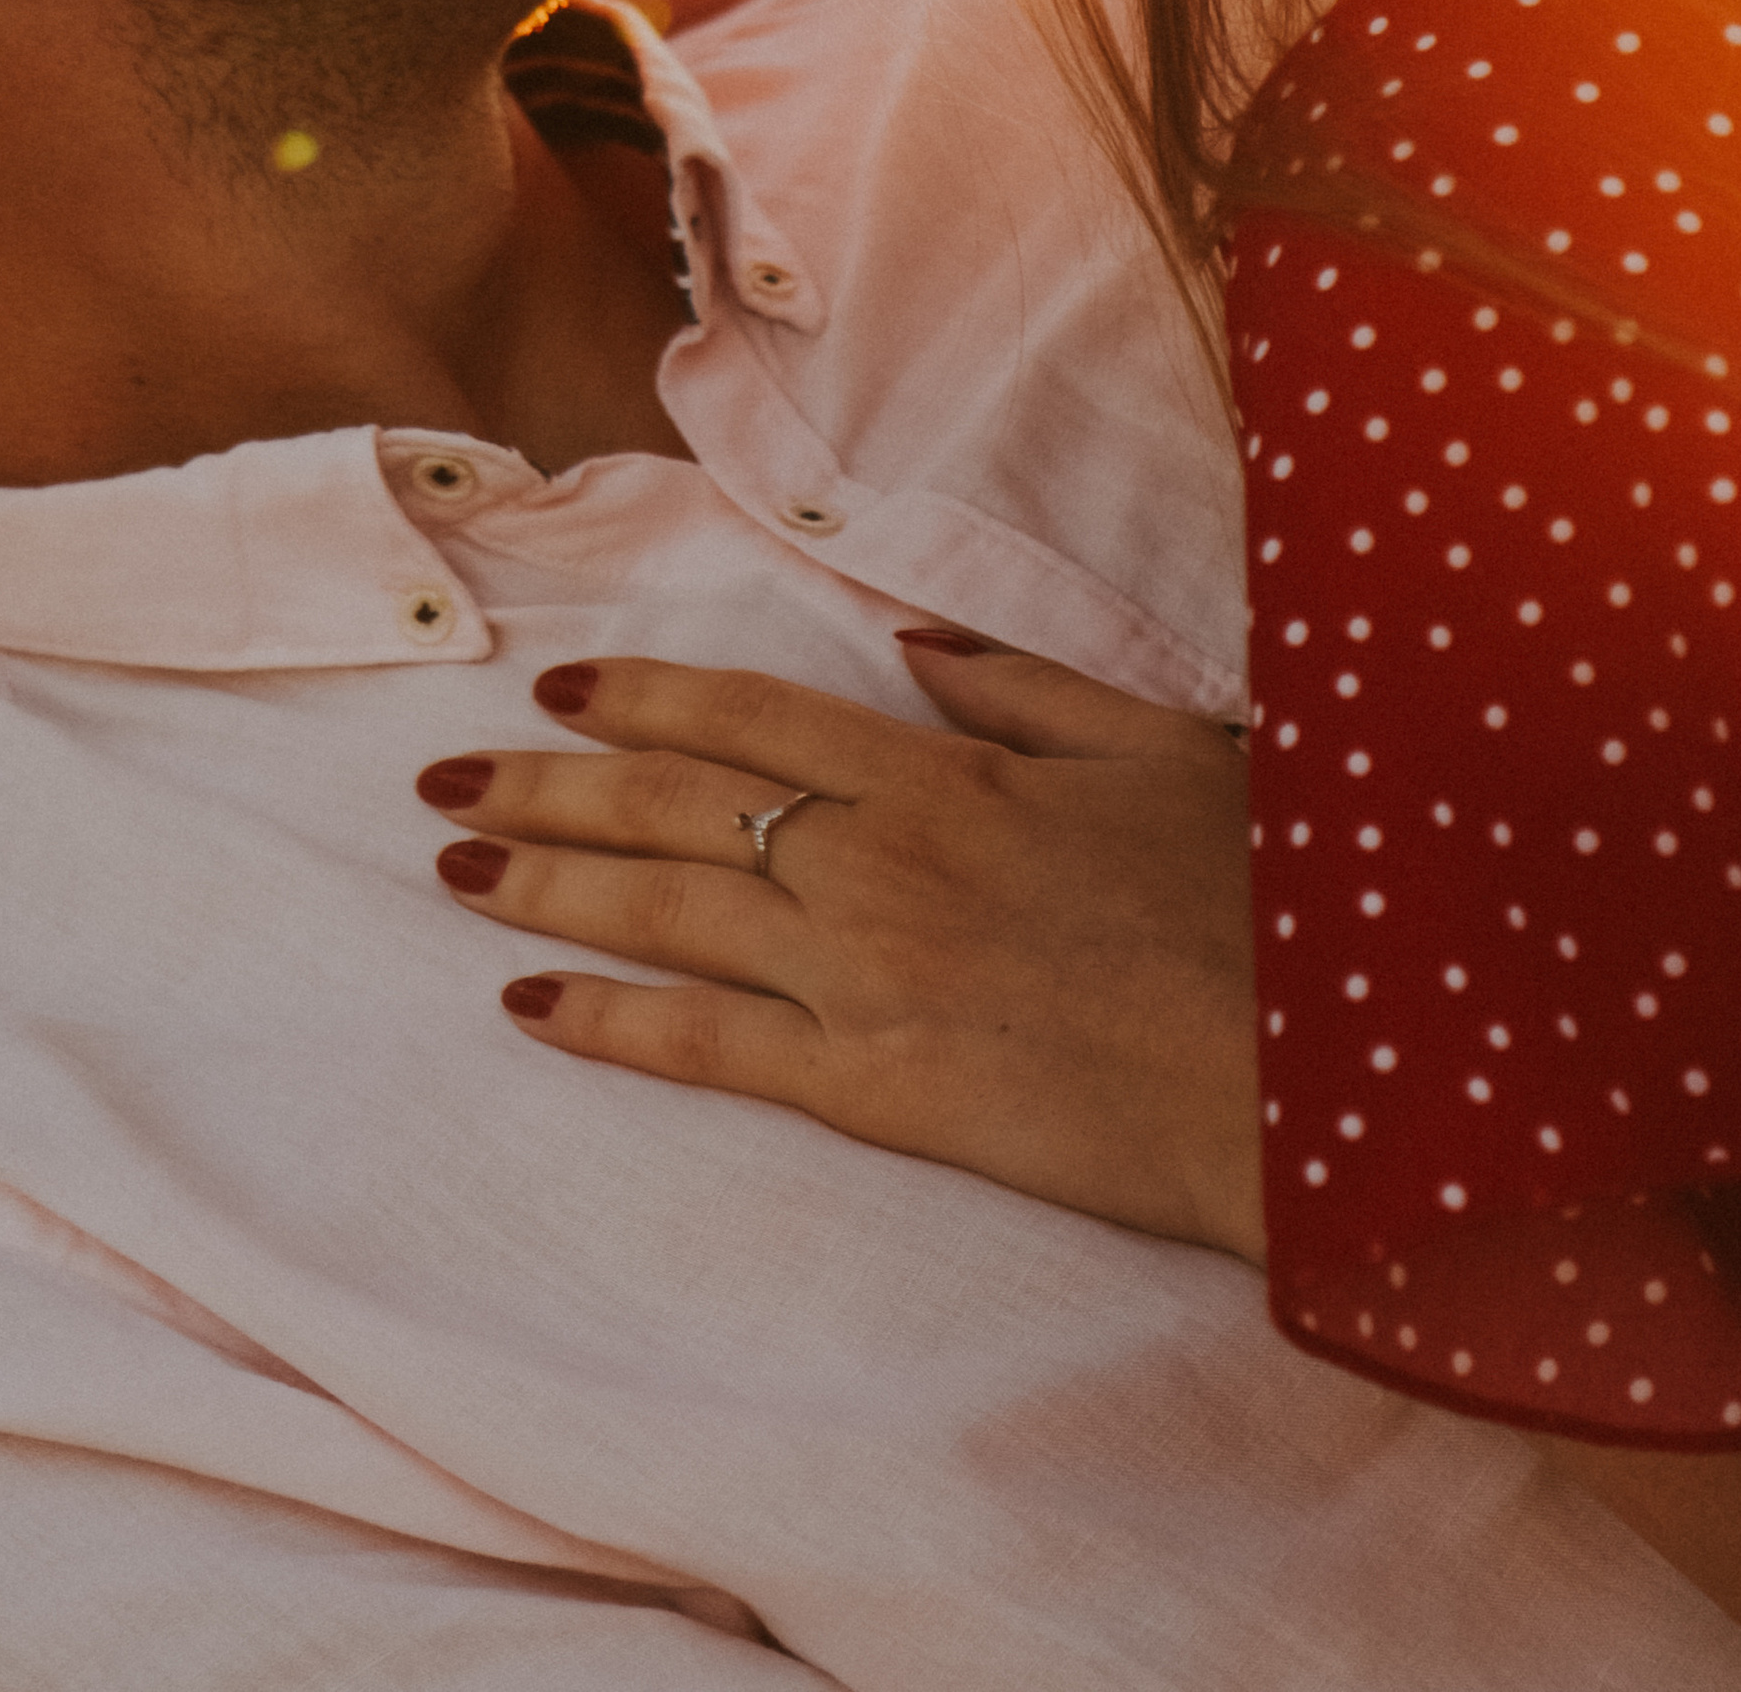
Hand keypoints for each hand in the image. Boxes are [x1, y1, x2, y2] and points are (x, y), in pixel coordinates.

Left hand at [418, 636, 1266, 1260]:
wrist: (1299, 1072)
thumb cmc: (1255, 903)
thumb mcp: (1155, 750)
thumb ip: (1024, 692)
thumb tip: (912, 650)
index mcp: (946, 772)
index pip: (751, 717)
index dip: (642, 700)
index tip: (556, 690)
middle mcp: (882, 860)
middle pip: (677, 806)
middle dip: (546, 787)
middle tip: (442, 779)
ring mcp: (871, 975)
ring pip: (670, 913)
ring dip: (550, 885)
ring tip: (457, 870)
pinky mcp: (881, 1091)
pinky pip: (714, 1049)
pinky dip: (613, 1022)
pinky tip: (534, 1008)